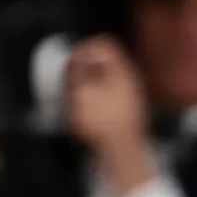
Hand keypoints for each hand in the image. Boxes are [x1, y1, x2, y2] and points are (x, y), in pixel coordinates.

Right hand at [64, 36, 155, 194]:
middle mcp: (127, 78)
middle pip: (104, 61)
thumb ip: (78, 72)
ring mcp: (128, 94)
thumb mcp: (82, 93)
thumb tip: (75, 55)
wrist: (122, 152)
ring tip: (73, 99)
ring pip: (104, 78)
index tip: (69, 62)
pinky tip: (85, 114)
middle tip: (68, 81)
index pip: (103, 44)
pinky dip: (94, 99)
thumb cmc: (100, 121)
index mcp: (120, 69)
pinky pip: (106, 95)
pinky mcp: (124, 111)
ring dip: (86, 84)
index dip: (83, 48)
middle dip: (83, 67)